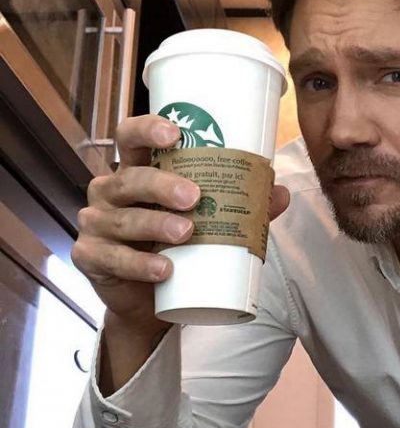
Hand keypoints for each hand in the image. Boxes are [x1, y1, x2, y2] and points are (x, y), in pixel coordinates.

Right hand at [71, 114, 290, 330]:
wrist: (149, 298)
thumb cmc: (177, 244)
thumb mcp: (209, 220)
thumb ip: (242, 206)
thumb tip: (280, 193)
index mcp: (136, 171)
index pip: (130, 138)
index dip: (147, 129)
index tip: (175, 134)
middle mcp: (110, 191)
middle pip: (129, 178)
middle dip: (161, 184)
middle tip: (194, 196)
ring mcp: (97, 224)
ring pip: (122, 219)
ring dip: (155, 224)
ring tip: (186, 232)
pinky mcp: (91, 258)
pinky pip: (112, 259)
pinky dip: (140, 265)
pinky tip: (164, 270)